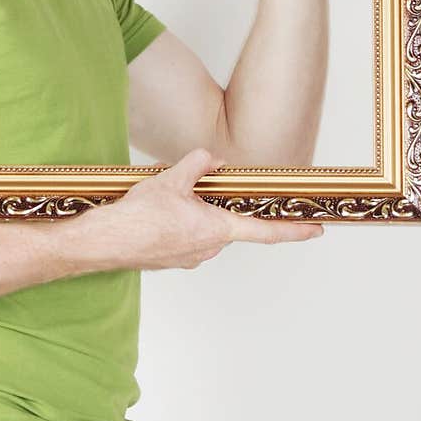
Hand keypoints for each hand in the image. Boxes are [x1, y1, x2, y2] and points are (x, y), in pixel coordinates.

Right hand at [70, 146, 323, 273]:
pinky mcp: (172, 260)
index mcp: (216, 229)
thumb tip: (212, 159)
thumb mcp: (172, 178)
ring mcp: (190, 258)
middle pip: (226, 223)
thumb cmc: (138, 217)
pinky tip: (157, 213)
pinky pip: (185, 237)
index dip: (294, 231)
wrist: (105, 242)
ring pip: (203, 229)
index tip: (316, 230)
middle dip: (215, 205)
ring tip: (165, 199)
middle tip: (192, 189)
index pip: (265, 231)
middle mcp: (208, 248)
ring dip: (193, 213)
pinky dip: (178, 224)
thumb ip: (199, 165)